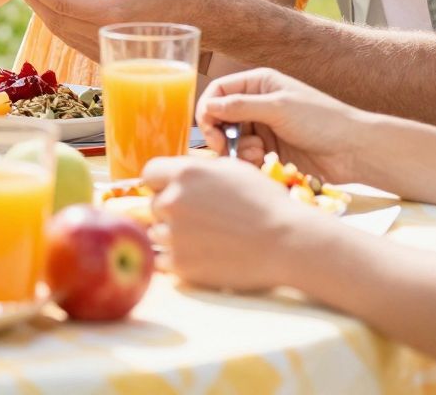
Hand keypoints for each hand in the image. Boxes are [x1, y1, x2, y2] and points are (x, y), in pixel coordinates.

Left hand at [9, 0, 220, 60]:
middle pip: (55, 21)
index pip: (60, 4)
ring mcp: (111, 50)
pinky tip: (57, 6)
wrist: (215, 19)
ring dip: (44, 11)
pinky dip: (61, 22)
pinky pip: (78, 40)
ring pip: (64, 34)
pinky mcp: (116, 53)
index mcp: (113, 16)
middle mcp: (108, 38)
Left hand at [142, 157, 334, 292]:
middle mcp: (173, 201)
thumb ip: (198, 169)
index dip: (161, 182)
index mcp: (185, 173)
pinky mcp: (180, 265)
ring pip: (155, 233)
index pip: (149, 173)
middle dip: (172, 210)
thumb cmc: (265, 204)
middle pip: (153, 204)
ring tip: (207, 239)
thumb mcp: (233, 170)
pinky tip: (202, 255)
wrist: (286, 243)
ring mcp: (174, 235)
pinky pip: (162, 259)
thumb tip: (178, 175)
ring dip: (173, 235)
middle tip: (202, 219)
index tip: (173, 190)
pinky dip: (176, 259)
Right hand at [194, 67, 366, 185]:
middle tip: (225, 148)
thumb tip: (207, 106)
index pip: (217, 91)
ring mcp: (263, 129)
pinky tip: (265, 162)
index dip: (207, 109)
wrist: (353, 150)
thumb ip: (240, 106)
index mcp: (258, 84)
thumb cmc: (321, 120)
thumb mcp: (278, 107)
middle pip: (219, 119)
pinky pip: (245, 157)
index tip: (209, 128)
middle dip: (220, 134)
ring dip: (237, 150)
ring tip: (257, 155)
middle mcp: (257, 104)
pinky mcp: (270, 152)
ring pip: (231, 141)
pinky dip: (249, 162)